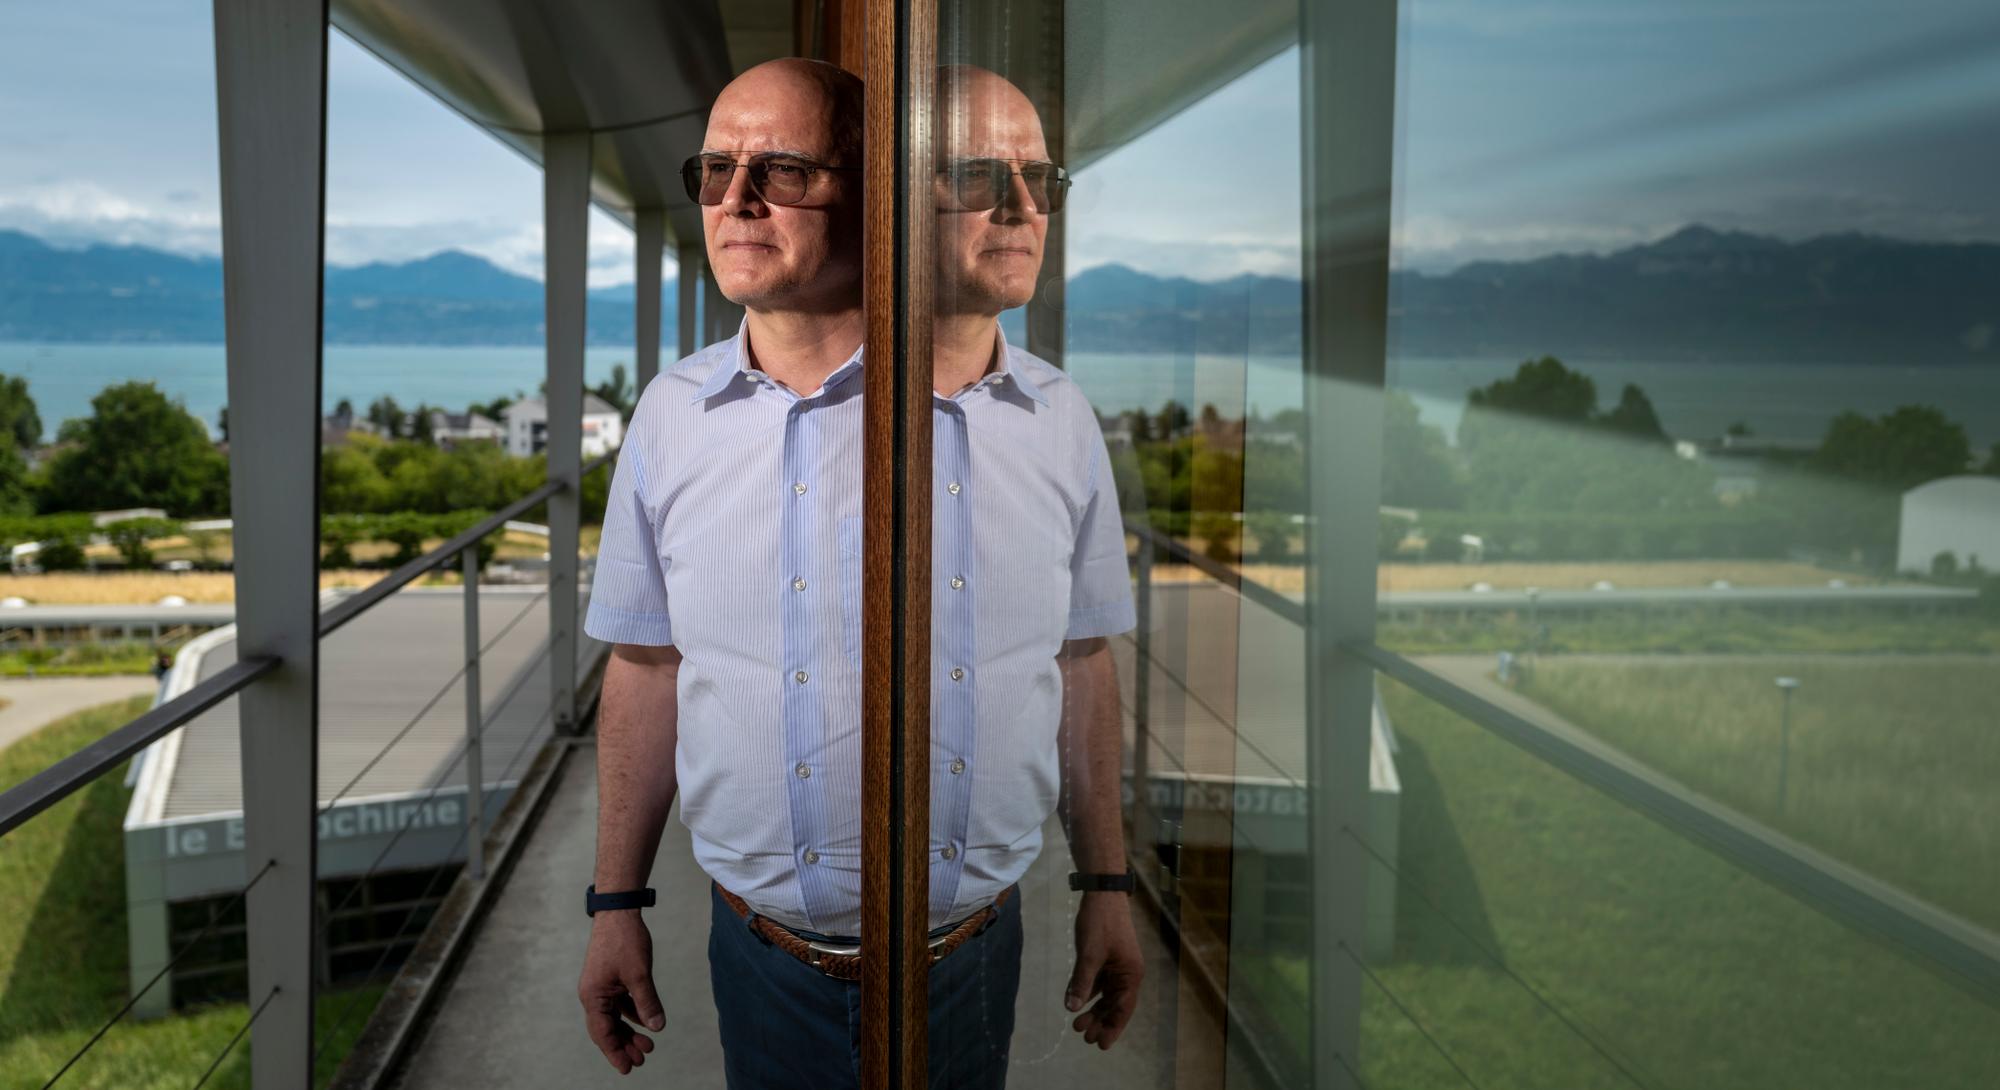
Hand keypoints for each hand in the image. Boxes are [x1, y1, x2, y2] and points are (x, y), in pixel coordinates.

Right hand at [578, 913, 666, 1073]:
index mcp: (593, 996)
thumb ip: (647, 1002)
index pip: (603, 1033)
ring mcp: (601, 986)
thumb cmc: (624, 940)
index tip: (628, 1069)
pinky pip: (620, 1004)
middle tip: (643, 1060)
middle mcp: (593, 994)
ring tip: (647, 1046)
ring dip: (629, 1031)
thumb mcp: (639, 974)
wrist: (619, 911)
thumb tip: (657, 1027)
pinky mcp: (610, 978)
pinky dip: (632, 1013)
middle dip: (624, 1045)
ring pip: (614, 1017)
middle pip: (607, 1028)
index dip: (616, 1053)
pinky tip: (645, 1023)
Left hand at [1064, 892, 1144, 1049]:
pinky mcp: (1107, 957)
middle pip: (1115, 1004)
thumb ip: (1081, 983)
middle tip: (1084, 1037)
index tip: (1101, 1045)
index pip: (1123, 1008)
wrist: (1102, 893)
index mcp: (1130, 974)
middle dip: (1100, 1021)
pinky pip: (1100, 982)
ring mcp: (1118, 965)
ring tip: (1078, 1026)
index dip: (1112, 1028)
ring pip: (1106, 995)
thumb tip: (1072, 1008)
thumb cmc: (1100, 923)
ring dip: (1094, 1009)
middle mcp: (1127, 973)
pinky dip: (1090, 993)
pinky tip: (1079, 1003)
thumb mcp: (1089, 955)